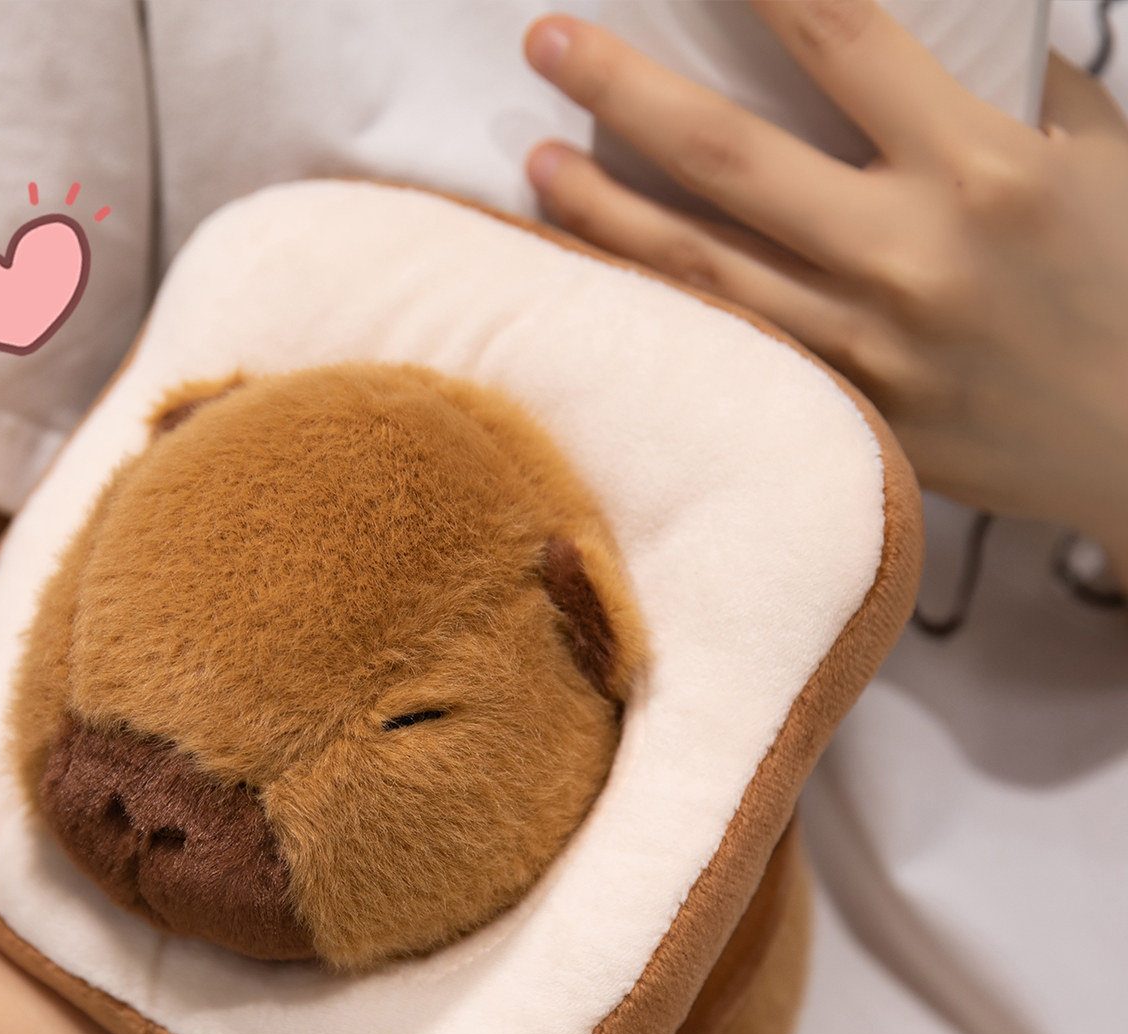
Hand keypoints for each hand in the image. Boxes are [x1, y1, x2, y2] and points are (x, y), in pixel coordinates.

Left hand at [524, 2, 1127, 579]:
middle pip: (727, 154)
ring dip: (603, 211)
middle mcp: (907, 256)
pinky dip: (654, 311)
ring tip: (536, 164)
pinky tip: (598, 278)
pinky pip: (727, 353)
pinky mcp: (846, 419)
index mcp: (981, 166)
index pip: (840, 35)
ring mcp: (864, 351)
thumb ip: (997, 92)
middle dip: (623, 87)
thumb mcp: (1094, 157)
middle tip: (546, 42)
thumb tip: (909, 44)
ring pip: (699, 269)